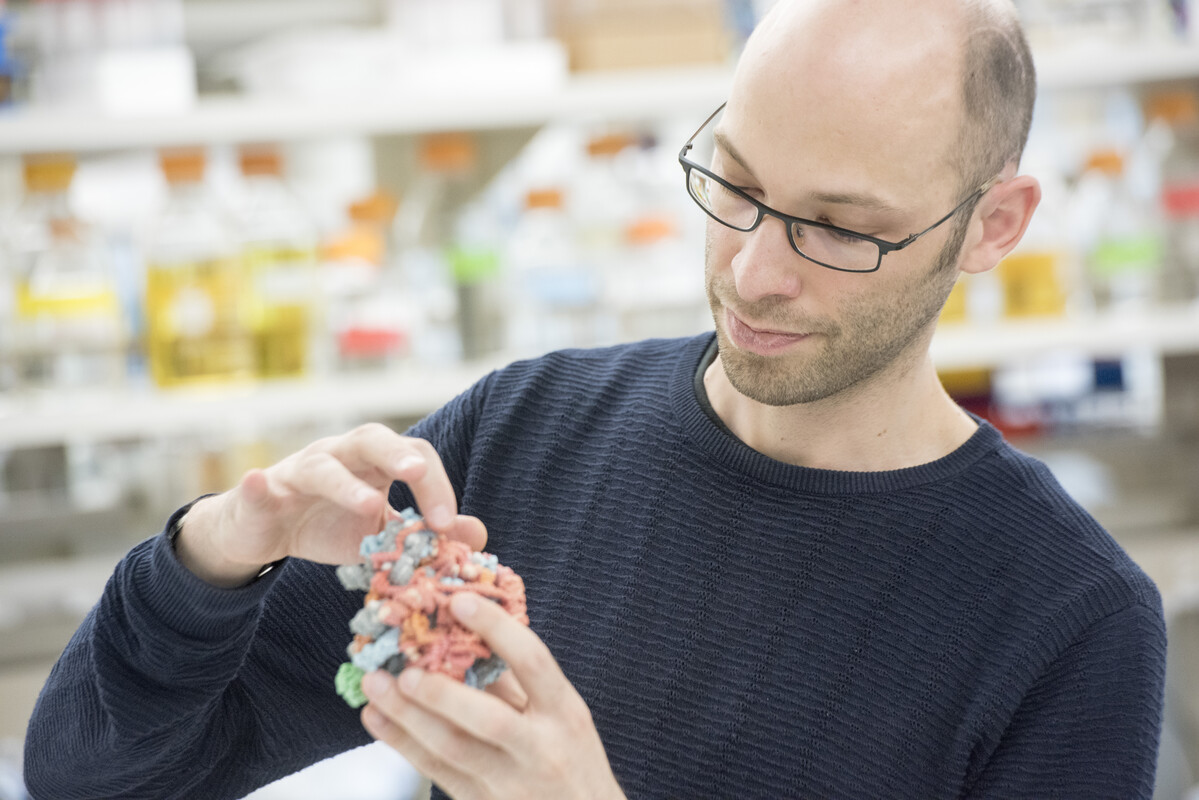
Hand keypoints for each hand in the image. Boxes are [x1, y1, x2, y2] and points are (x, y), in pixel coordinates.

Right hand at [175, 423, 486, 586]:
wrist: (266, 534)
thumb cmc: (331, 524)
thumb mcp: (382, 534)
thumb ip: (424, 532)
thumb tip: (477, 534)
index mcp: (375, 462)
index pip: (415, 458)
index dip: (435, 486)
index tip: (447, 525)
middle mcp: (340, 456)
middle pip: (371, 439)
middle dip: (396, 454)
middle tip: (416, 475)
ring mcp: (299, 471)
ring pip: (322, 466)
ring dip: (344, 484)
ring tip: (367, 505)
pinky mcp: (261, 495)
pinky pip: (259, 486)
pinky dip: (259, 484)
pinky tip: (258, 480)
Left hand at [360, 592, 624, 799]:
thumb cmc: (571, 760)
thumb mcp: (563, 715)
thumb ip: (519, 679)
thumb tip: (467, 633)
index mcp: (565, 713)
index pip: (533, 662)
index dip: (497, 629)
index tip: (459, 602)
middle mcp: (540, 749)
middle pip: (488, 719)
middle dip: (441, 691)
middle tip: (404, 667)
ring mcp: (510, 784)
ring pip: (451, 750)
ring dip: (407, 716)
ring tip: (376, 685)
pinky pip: (436, 772)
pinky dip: (402, 742)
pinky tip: (378, 718)